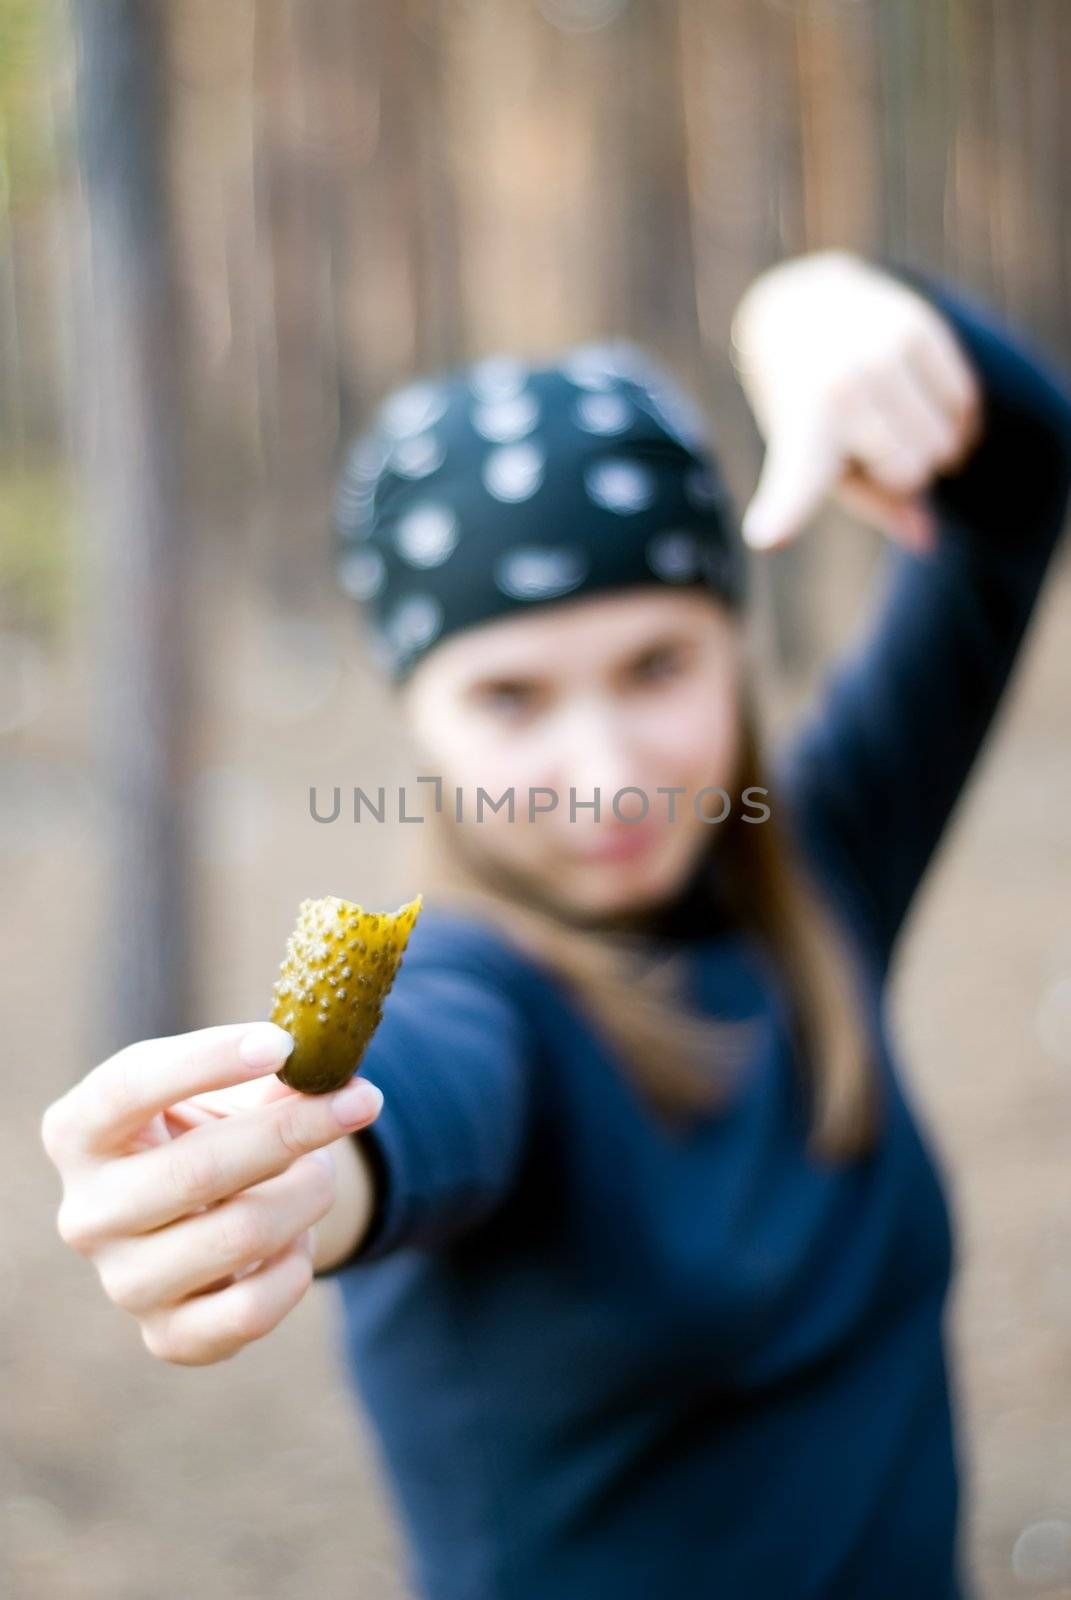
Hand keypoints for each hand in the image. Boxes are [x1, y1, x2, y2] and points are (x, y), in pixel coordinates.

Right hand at [40, 1021, 382, 1364]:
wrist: (199, 1220)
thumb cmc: (207, 1131)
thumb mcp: (223, 1089)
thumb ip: (270, 1072)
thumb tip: (331, 1067)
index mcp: (78, 1131)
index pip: (130, 1086)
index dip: (208, 1060)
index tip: (283, 1043)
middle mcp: (86, 1213)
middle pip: (197, 1169)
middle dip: (292, 1130)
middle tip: (360, 1101)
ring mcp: (122, 1283)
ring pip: (240, 1235)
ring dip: (307, 1192)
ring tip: (321, 1169)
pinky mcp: (167, 1337)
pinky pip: (253, 1310)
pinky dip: (296, 1265)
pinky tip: (297, 1239)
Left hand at [731, 250, 982, 552]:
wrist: (803, 310)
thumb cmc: (811, 414)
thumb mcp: (828, 465)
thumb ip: (874, 505)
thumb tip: (926, 537)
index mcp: (800, 434)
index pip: (798, 483)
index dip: (784, 514)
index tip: (765, 537)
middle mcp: (837, 388)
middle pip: (912, 475)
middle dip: (902, 471)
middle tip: (868, 438)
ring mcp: (879, 353)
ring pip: (944, 443)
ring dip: (929, 443)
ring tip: (888, 414)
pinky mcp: (918, 327)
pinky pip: (964, 404)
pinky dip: (953, 416)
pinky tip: (919, 399)